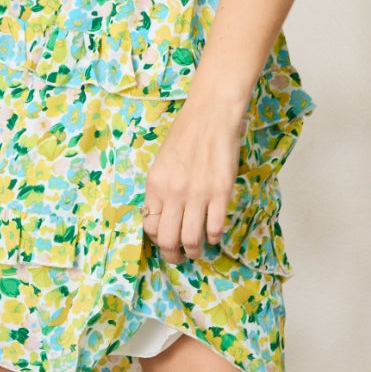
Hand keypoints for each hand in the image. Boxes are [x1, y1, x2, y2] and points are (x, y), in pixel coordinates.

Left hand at [142, 97, 246, 261]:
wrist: (210, 115)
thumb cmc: (185, 135)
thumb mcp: (162, 162)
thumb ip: (161, 189)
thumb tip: (163, 217)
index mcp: (155, 185)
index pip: (150, 226)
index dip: (157, 239)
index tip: (166, 239)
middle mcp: (173, 193)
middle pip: (168, 240)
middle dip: (173, 255)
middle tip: (180, 256)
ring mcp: (198, 194)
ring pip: (191, 240)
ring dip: (194, 251)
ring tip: (198, 249)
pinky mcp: (220, 193)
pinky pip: (215, 228)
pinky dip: (214, 237)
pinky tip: (214, 233)